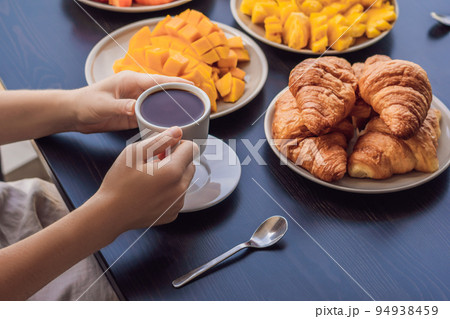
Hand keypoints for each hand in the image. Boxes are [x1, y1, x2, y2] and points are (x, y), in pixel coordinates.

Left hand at [71, 71, 192, 133]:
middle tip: (197, 102)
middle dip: (180, 95)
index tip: (191, 86)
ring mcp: (136, 103)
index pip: (157, 81)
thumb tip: (136, 108)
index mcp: (131, 81)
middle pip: (163, 92)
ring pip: (159, 105)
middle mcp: (136, 90)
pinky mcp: (134, 115)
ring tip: (190, 115)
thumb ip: (120, 106)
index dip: (175, 83)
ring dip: (172, 109)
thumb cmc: (85, 104)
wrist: (74, 114)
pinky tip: (171, 127)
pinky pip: (151, 116)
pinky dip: (161, 120)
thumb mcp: (102, 105)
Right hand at [89, 127, 197, 234]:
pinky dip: (169, 191)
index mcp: (173, 172)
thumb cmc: (118, 183)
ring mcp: (177, 204)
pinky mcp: (172, 213)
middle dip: (176, 159)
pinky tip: (151, 192)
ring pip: (185, 180)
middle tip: (154, 162)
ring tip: (150, 178)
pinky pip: (178, 196)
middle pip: (190, 164)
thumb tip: (177, 131)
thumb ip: (160, 140)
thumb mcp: (134, 153)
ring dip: (173, 175)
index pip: (192, 148)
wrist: (109, 215)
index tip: (163, 149)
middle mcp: (180, 189)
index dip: (177, 144)